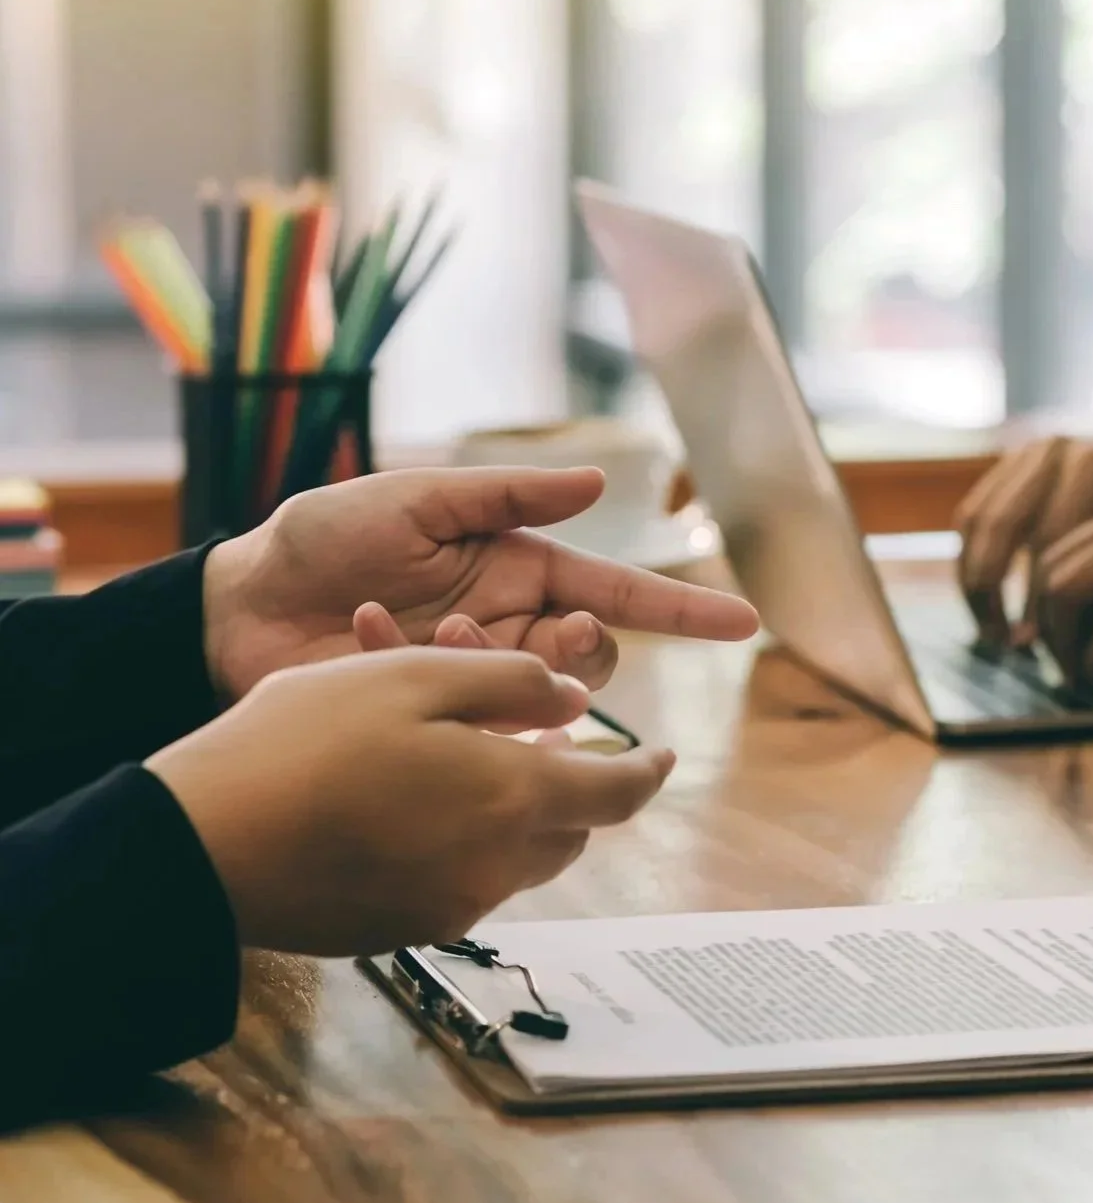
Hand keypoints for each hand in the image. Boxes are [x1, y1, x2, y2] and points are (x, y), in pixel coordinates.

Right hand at [145, 648, 675, 954]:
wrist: (202, 843)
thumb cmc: (306, 742)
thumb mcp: (414, 676)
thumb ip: (511, 683)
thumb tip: (576, 701)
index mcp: (516, 799)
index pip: (618, 793)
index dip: (647, 770)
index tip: (665, 754)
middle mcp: (498, 867)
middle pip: (571, 830)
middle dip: (572, 786)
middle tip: (538, 741)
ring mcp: (450, 909)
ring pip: (517, 859)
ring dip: (515, 814)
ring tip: (463, 762)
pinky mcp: (403, 931)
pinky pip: (463, 885)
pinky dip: (464, 844)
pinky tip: (410, 806)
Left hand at [201, 466, 758, 700]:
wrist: (240, 607)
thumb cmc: (325, 539)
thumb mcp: (416, 499)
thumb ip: (506, 495)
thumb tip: (599, 483)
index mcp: (520, 569)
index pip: (622, 594)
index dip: (684, 609)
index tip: (743, 621)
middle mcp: (511, 626)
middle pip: (595, 657)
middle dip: (581, 648)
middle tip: (546, 633)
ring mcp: (477, 677)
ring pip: (546, 697)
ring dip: (507, 666)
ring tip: (442, 631)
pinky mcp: (439, 718)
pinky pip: (474, 718)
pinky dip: (424, 672)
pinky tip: (371, 636)